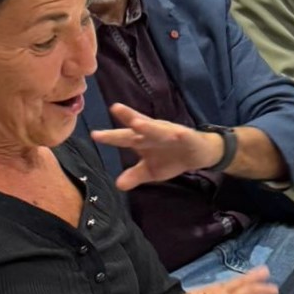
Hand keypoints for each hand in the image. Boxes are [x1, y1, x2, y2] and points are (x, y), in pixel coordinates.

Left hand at [92, 103, 224, 190]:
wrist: (198, 154)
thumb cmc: (171, 158)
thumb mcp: (150, 171)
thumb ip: (134, 176)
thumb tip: (118, 186)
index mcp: (142, 140)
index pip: (123, 137)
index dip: (110, 136)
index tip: (95, 134)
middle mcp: (153, 132)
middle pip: (138, 125)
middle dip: (128, 117)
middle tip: (115, 108)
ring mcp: (169, 132)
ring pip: (157, 127)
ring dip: (148, 125)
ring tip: (137, 122)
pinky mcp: (185, 135)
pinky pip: (179, 134)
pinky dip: (174, 134)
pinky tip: (171, 134)